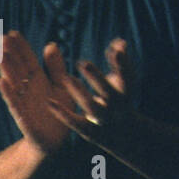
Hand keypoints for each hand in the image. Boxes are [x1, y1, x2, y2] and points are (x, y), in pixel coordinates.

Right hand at [0, 32, 72, 155]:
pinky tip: (0, 81)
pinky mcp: (24, 117)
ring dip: (5, 68)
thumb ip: (56, 67)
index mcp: (39, 80)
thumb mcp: (62, 86)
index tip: (13, 32)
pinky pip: (15, 103)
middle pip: (17, 68)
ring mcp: (24, 102)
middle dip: (10, 53)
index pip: (28, 60)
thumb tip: (51, 44)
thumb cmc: (58, 110)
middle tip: (0, 37)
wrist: (54, 140)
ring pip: (13, 82)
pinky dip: (8, 92)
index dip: (21, 47)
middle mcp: (28, 89)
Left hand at [48, 38, 178, 178]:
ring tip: (66, 78)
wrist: (124, 136)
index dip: (123, 63)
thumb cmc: (120, 100)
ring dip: (80, 94)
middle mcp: (118, 108)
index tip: (117, 48)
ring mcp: (104, 121)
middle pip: (109, 93)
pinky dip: (63, 114)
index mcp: (128, 92)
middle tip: (83, 63)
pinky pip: (76, 123)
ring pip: (92, 108)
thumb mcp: (124, 82)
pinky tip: (50, 102)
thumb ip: (120, 62)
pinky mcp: (90, 132)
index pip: (128, 77)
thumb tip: (119, 42)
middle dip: (97, 79)